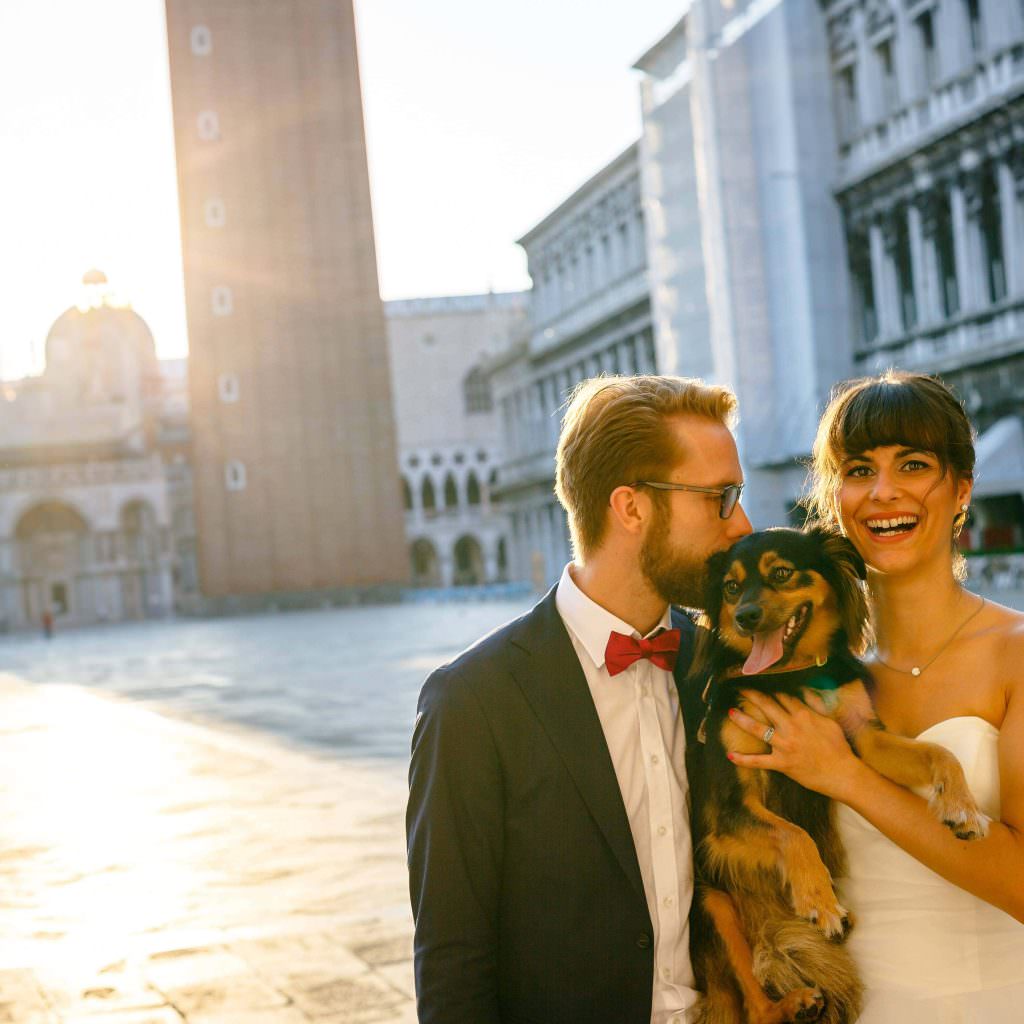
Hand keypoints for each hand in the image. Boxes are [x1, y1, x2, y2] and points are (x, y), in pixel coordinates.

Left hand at [727, 690, 863, 799]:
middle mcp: (791, 727)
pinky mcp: (782, 763)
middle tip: (739, 689)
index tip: (762, 684)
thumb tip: (805, 692)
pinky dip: (744, 759)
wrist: (843, 774)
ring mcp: (785, 745)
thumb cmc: (839, 748)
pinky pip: (759, 761)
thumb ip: (816, 706)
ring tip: (730, 712)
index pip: (783, 697)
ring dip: (742, 719)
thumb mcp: (830, 722)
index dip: (771, 690)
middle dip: (752, 695)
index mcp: (804, 715)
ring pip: (758, 728)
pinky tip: (730, 755)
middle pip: (767, 705)